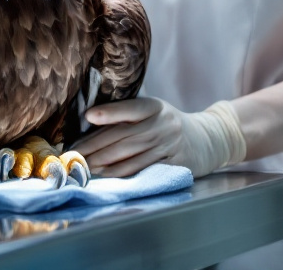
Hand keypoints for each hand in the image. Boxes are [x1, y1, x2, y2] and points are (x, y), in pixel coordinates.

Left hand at [73, 97, 244, 177]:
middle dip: (94, 147)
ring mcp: (169, 146)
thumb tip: (90, 121)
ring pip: (131, 156)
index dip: (110, 112)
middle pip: (123, 137)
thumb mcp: (155, 110)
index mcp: (156, 107)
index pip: (131, 109)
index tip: (89, 116)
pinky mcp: (174, 165)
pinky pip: (144, 171)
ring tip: (83, 167)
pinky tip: (107, 176)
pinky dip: (123, 175)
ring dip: (104, 164)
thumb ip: (130, 114)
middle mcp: (163, 125)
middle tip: (73, 154)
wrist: (209, 139)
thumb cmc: (169, 124)